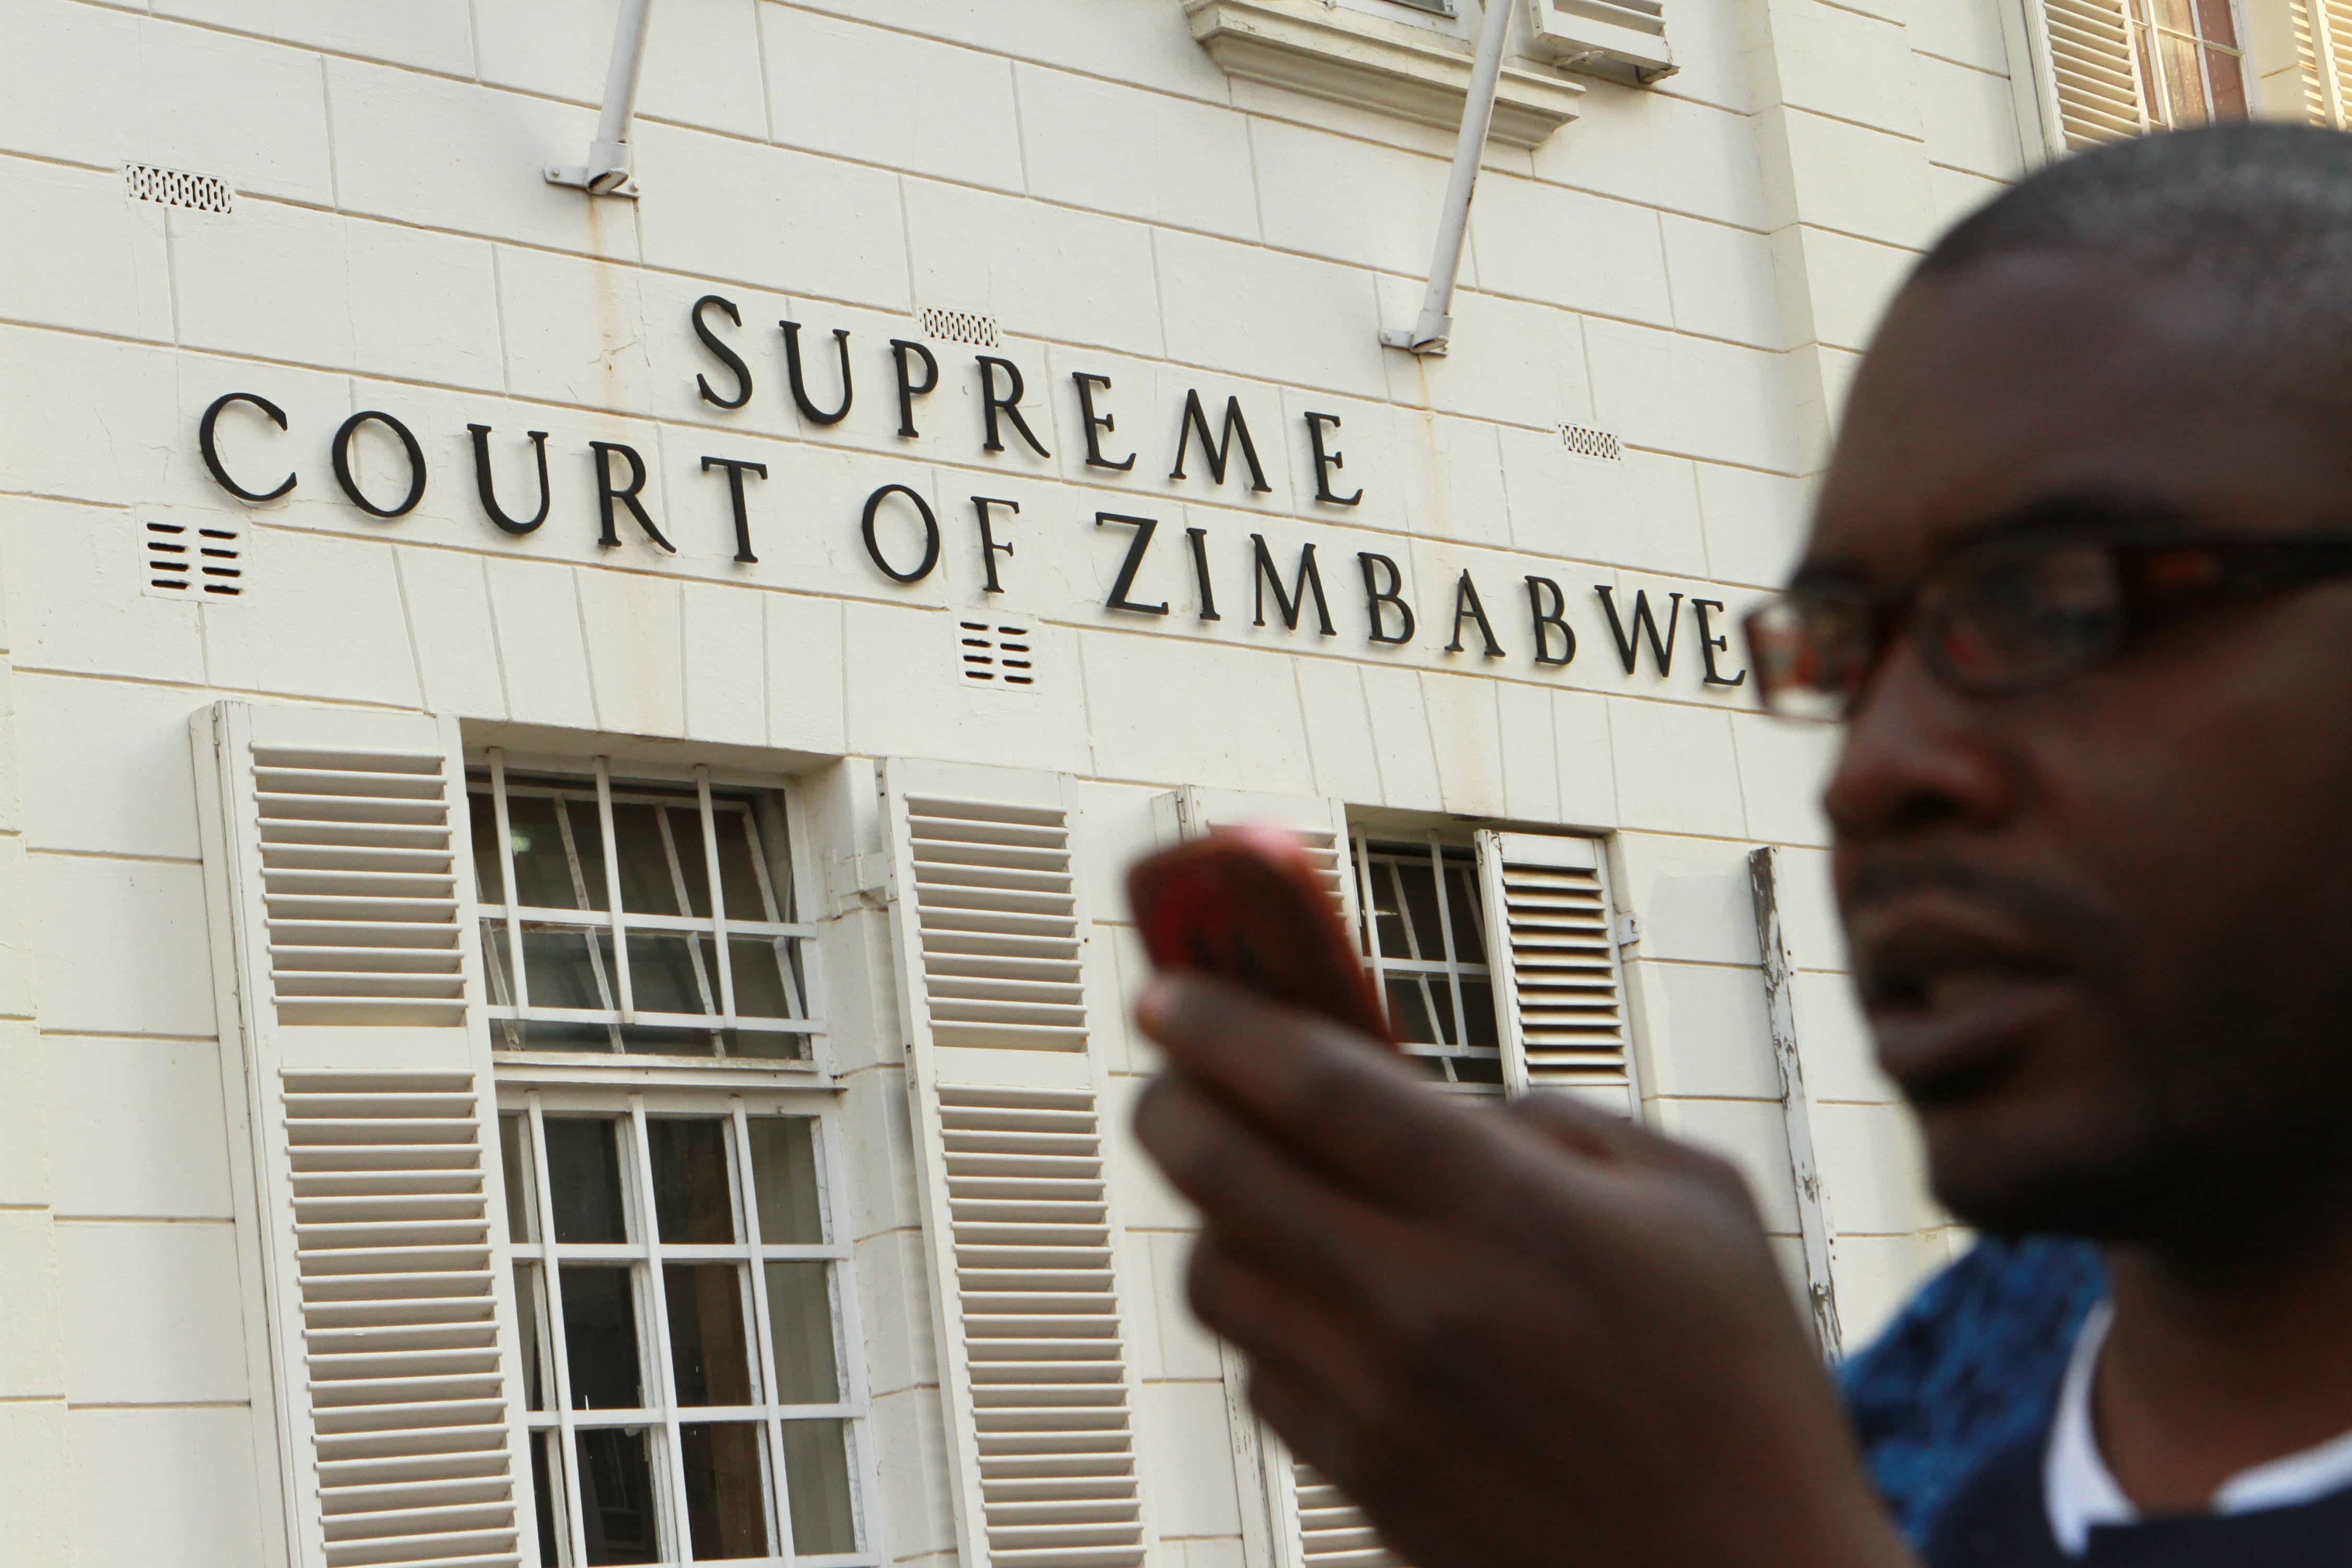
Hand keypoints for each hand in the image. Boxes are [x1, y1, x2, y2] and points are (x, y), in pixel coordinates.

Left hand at [1131, 975, 1914, 1567]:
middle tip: (1173, 1074)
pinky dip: (1266, 1317)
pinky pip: (1259, 1372)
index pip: (1310, 1086)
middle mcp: (1419, 1302)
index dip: (1220, 1025)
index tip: (1169, 994)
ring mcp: (1378, 1400)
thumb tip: (1445, 1106)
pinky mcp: (1364, 1481)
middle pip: (1219, 1171)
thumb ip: (1558, 1125)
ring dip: (1214, 1213)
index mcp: (1507, 1209)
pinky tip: (1320, 1295)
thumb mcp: (1694, 1199)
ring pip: (1215, 1276)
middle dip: (1171, 1101)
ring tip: (1256, 1185)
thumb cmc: (1742, 1387)